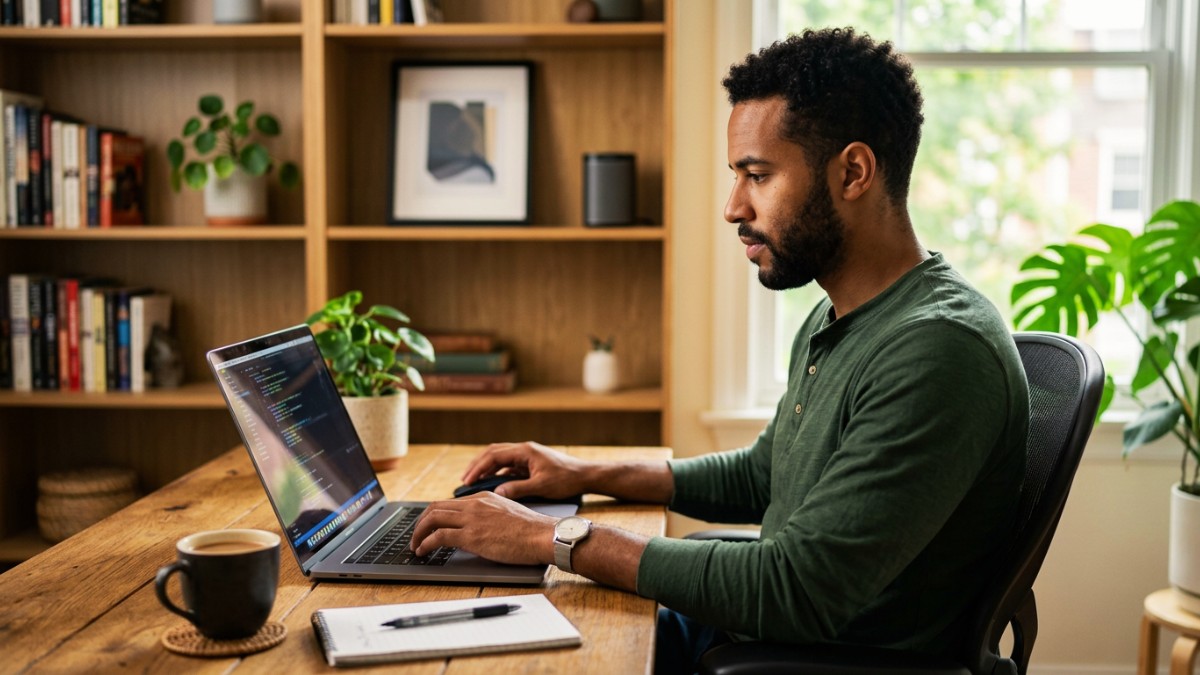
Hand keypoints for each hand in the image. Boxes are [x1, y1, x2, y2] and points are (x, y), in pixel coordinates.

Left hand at [411, 492, 554, 563]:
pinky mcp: (471, 536)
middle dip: (421, 522)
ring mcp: (472, 519)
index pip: (450, 503)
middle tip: (416, 535)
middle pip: (435, 507)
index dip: (435, 515)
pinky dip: (425, 543)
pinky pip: (439, 536)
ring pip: (432, 519)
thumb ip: (490, 516)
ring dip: (418, 533)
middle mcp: (474, 504)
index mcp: (484, 497)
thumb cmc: (532, 530)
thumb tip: (479, 528)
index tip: (430, 525)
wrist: (543, 535)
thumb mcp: (508, 513)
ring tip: (415, 545)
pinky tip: (423, 551)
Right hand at [461, 441, 591, 501]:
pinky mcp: (530, 464)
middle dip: (477, 466)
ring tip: (473, 482)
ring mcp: (527, 456)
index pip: (494, 455)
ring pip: (500, 458)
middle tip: (464, 480)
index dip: (478, 468)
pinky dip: (497, 473)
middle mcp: (524, 450)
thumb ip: (519, 489)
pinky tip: (491, 484)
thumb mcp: (542, 487)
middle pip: (493, 453)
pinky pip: (508, 465)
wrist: (585, 476)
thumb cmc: (567, 479)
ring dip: (486, 468)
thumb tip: (497, 493)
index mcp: (525, 451)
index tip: (467, 480)